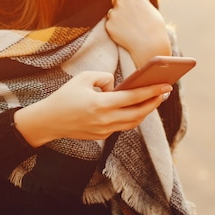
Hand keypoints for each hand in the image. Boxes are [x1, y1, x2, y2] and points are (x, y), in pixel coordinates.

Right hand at [13, 70, 171, 146]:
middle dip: (154, 102)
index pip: (133, 98)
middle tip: (166, 92)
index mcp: (101, 104)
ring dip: (145, 111)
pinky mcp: (102, 135)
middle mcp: (105, 120)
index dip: (151, 91)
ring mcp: (104, 130)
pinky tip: (138, 107)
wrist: (49, 121)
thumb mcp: (83, 78)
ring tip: (155, 99)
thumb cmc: (65, 96)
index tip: (166, 86)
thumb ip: (105, 78)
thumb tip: (118, 86)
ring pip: (133, 122)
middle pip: (138, 113)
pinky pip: (122, 125)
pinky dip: (132, 116)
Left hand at [105, 0, 171, 67]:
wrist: (150, 44)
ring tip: (129, 26)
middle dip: (120, 4)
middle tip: (130, 16)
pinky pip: (109, 23)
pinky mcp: (108, 24)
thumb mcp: (152, 11)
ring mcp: (113, 13)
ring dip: (116, 16)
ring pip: (111, 12)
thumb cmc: (155, 27)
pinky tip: (125, 32)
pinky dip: (114, 27)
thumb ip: (144, 1)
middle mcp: (121, 1)